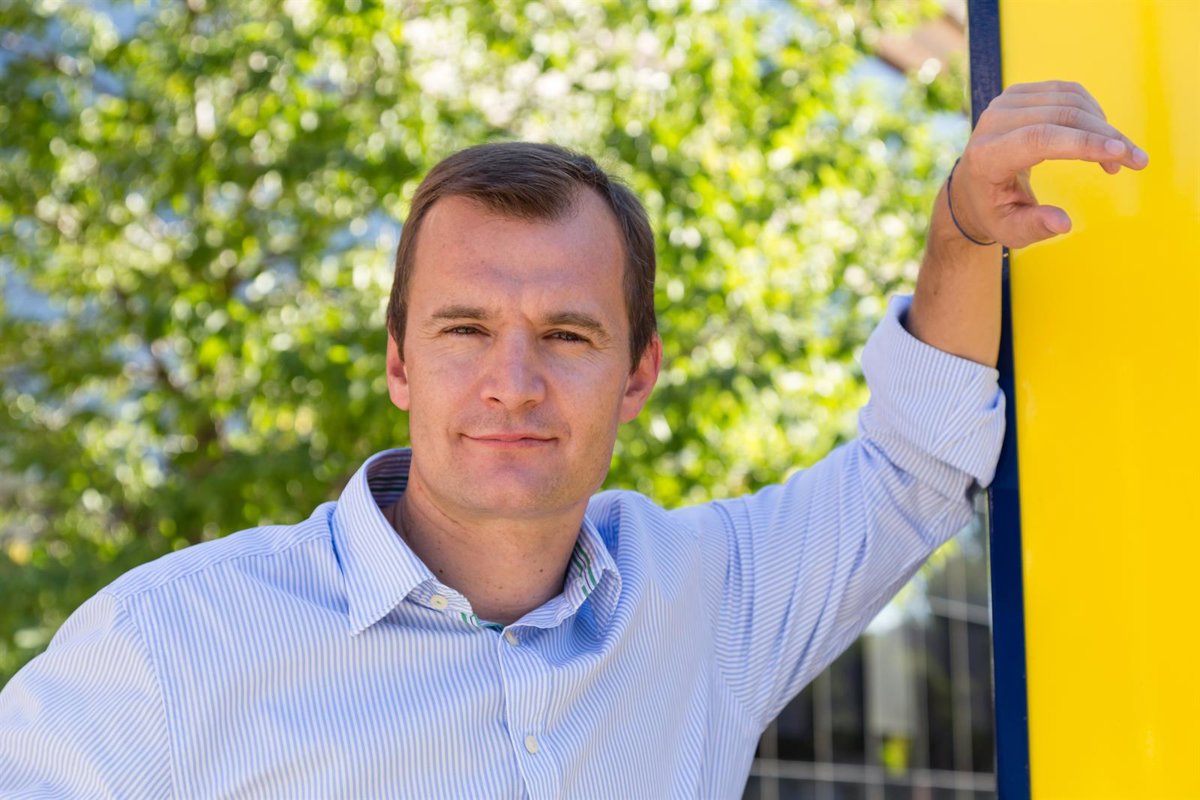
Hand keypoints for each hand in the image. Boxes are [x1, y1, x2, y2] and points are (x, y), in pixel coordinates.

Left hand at [949, 80, 1148, 248]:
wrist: (971, 187)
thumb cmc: (993, 211)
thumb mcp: (1009, 230)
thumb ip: (1035, 227)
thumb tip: (1063, 224)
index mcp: (987, 156)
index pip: (1038, 139)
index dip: (1082, 143)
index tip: (1119, 154)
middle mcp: (993, 122)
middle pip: (1060, 117)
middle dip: (1105, 137)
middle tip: (1135, 161)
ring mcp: (1005, 102)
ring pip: (1069, 100)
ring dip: (1103, 125)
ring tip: (1117, 156)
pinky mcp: (1019, 93)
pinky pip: (1068, 92)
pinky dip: (1092, 112)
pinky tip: (1101, 136)